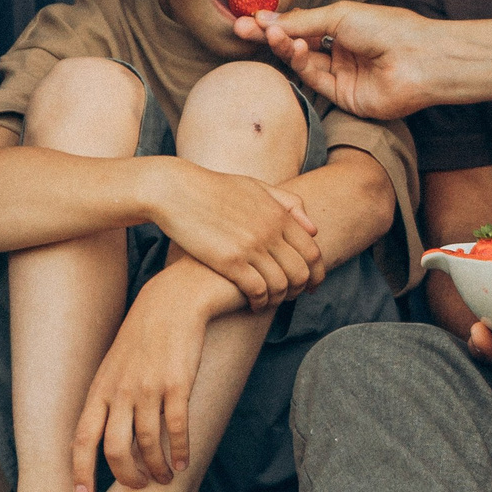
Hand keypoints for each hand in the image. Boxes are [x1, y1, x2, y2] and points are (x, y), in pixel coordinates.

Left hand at [72, 283, 210, 490]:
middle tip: (138, 486)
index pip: (82, 439)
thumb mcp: (114, 366)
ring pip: (147, 443)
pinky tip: (183, 462)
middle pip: (115, 449)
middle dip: (126, 476)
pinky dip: (179, 450)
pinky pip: (175, 428)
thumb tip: (102, 436)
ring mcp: (148, 388)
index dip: (80, 471)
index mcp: (100, 390)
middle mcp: (120, 392)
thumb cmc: (143, 337)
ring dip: (156, 468)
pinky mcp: (177, 384)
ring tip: (165, 476)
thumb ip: (107, 399)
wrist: (172, 303)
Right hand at [145, 160, 323, 307]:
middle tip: (294, 298)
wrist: (175, 191)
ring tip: (271, 302)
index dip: (317, 273)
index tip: (313, 285)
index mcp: (278, 214)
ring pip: (281, 285)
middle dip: (302, 290)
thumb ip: (288, 204)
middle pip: (301, 271)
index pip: (312, 251)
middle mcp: (269, 231)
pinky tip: (254, 305)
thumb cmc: (214, 188)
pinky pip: (257, 290)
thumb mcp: (256, 186)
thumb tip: (313, 229)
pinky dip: (260, 302)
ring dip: (280, 299)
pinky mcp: (229, 261)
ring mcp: (250, 247)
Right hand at [235, 0, 437, 118]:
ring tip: (272, 34)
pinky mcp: (344, 97)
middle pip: (297, 45)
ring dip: (284, 47)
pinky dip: (300, 64)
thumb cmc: (388, 28)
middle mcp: (342, 51)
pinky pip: (314, 80)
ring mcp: (342, 75)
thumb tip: (267, 19)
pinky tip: (293, 46)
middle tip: (240, 29)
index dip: (277, 23)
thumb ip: (302, 21)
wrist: (418, 58)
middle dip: (269, 37)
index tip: (250, 18)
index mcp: (345, 27)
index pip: (303, 25)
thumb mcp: (339, 15)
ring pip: (302, 63)